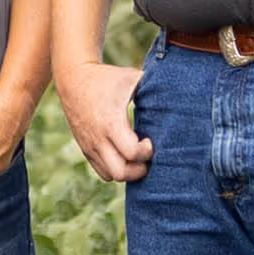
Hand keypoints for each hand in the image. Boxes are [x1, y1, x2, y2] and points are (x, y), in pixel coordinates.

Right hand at [52, 58, 149, 183]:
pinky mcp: (85, 149)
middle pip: (121, 173)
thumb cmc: (107, 78)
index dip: (147, 151)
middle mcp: (98, 139)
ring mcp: (90, 146)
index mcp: (111, 122)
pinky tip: (124, 155)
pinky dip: (115, 169)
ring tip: (136, 157)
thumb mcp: (131, 78)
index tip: (150, 140)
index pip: (132, 153)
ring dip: (127, 171)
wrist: (73, 78)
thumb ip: (153, 86)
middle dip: (139, 169)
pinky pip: (102, 171)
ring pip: (111, 176)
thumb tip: (180, 91)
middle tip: (146, 156)